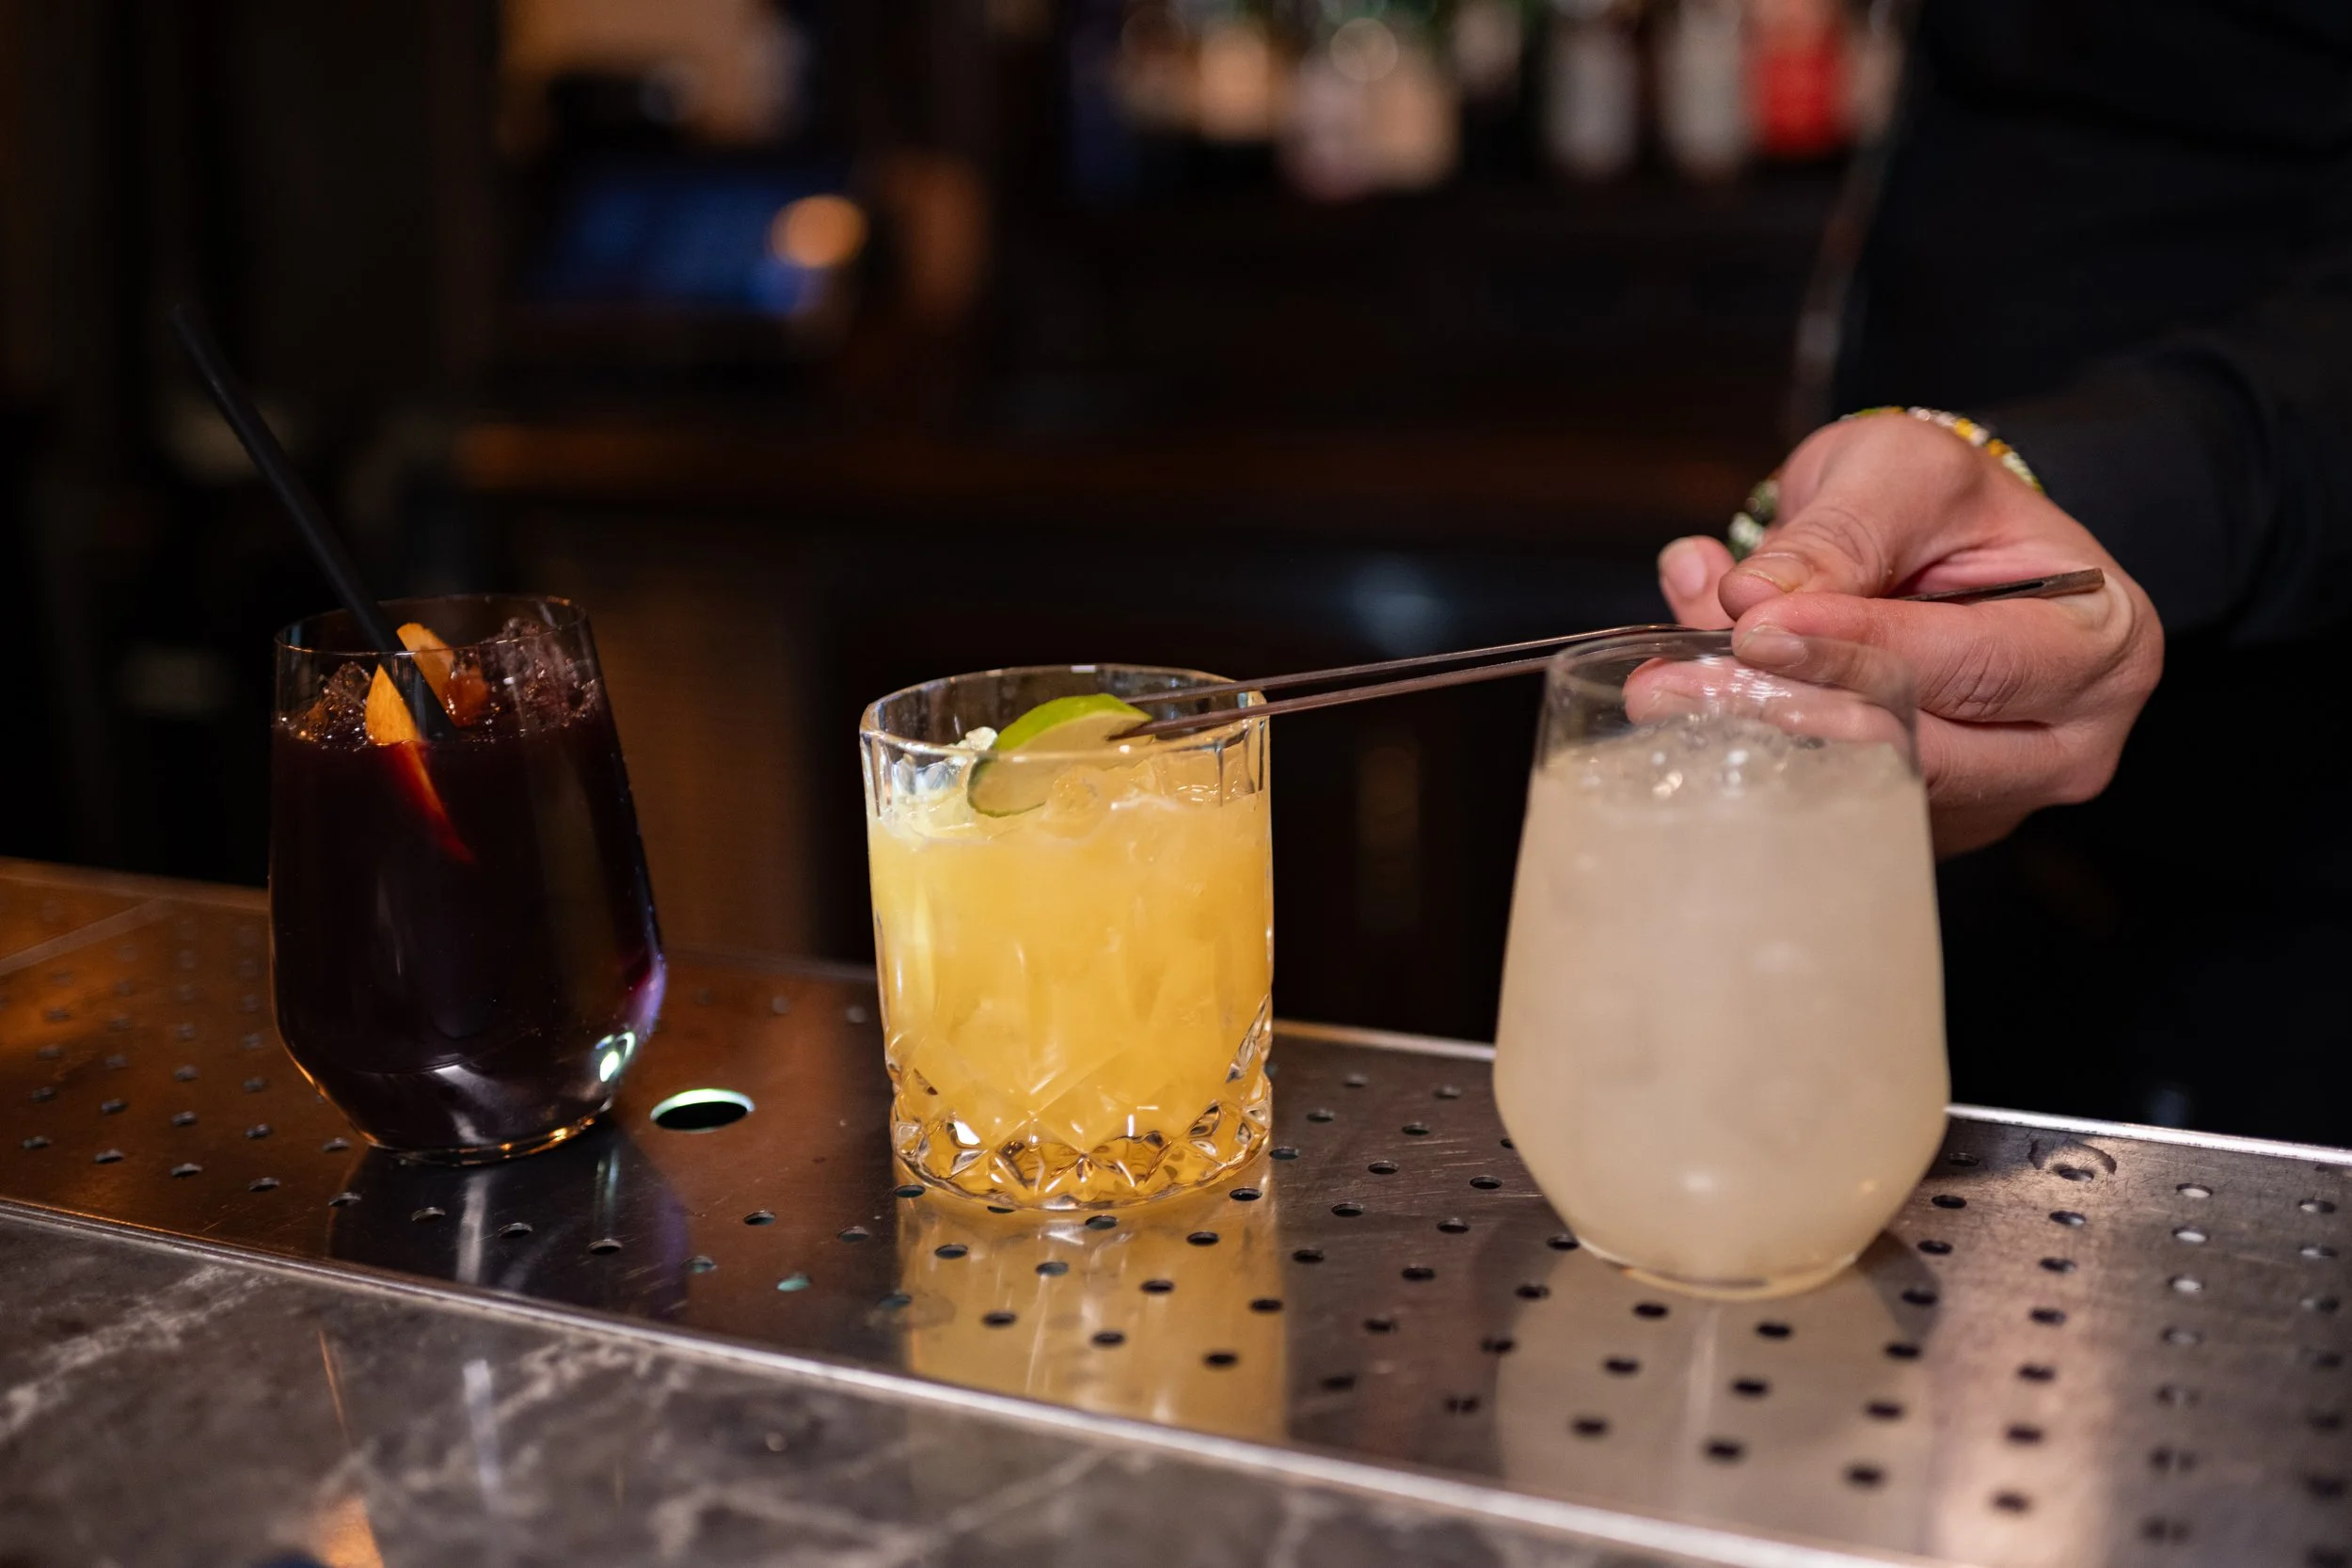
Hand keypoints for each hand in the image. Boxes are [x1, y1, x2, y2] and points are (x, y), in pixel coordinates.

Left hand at [1655, 412, 2163, 853]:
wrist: (1947, 548)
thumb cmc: (1950, 507)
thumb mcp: (1905, 472)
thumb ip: (1842, 532)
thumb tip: (1754, 596)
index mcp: (2099, 644)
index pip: (1972, 663)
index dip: (1859, 646)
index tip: (1756, 625)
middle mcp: (2064, 743)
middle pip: (1918, 750)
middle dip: (1784, 711)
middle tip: (1668, 684)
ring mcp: (1992, 797)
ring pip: (1862, 789)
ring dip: (1751, 739)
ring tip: (1664, 684)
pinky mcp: (1922, 823)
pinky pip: (1829, 803)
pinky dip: (1751, 752)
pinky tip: (1689, 698)